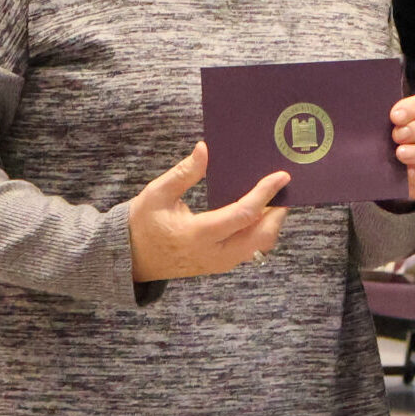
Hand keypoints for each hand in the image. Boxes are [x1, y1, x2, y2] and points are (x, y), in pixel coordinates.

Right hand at [128, 142, 288, 281]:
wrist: (130, 257)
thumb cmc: (142, 223)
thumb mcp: (157, 193)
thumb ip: (184, 173)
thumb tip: (205, 149)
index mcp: (198, 234)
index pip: (244, 215)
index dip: (265, 194)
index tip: (282, 176)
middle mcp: (213, 254)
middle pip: (261, 237)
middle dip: (277, 212)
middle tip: (283, 189)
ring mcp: (218, 263)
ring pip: (259, 247)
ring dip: (271, 224)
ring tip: (274, 199)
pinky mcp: (219, 265)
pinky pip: (249, 251)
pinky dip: (260, 233)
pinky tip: (259, 214)